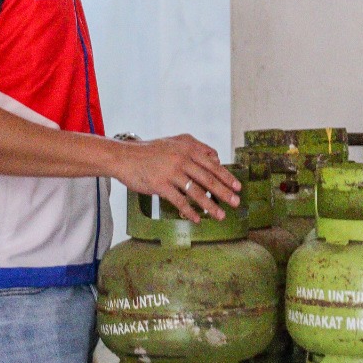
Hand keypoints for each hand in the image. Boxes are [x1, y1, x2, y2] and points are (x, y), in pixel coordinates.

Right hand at [113, 134, 241, 221]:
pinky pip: (179, 201)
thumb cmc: (151, 151)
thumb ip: (195, 147)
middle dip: (224, 192)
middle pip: (208, 178)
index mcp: (188, 147)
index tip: (238, 186)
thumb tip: (216, 157)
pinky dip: (189, 211)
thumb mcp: (175, 142)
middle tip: (236, 202)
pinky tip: (197, 219)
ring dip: (210, 206)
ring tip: (221, 216)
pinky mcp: (160, 185)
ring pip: (196, 191)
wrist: (125, 157)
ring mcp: (171, 171)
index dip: (226, 176)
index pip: (212, 163)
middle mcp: (182, 158)